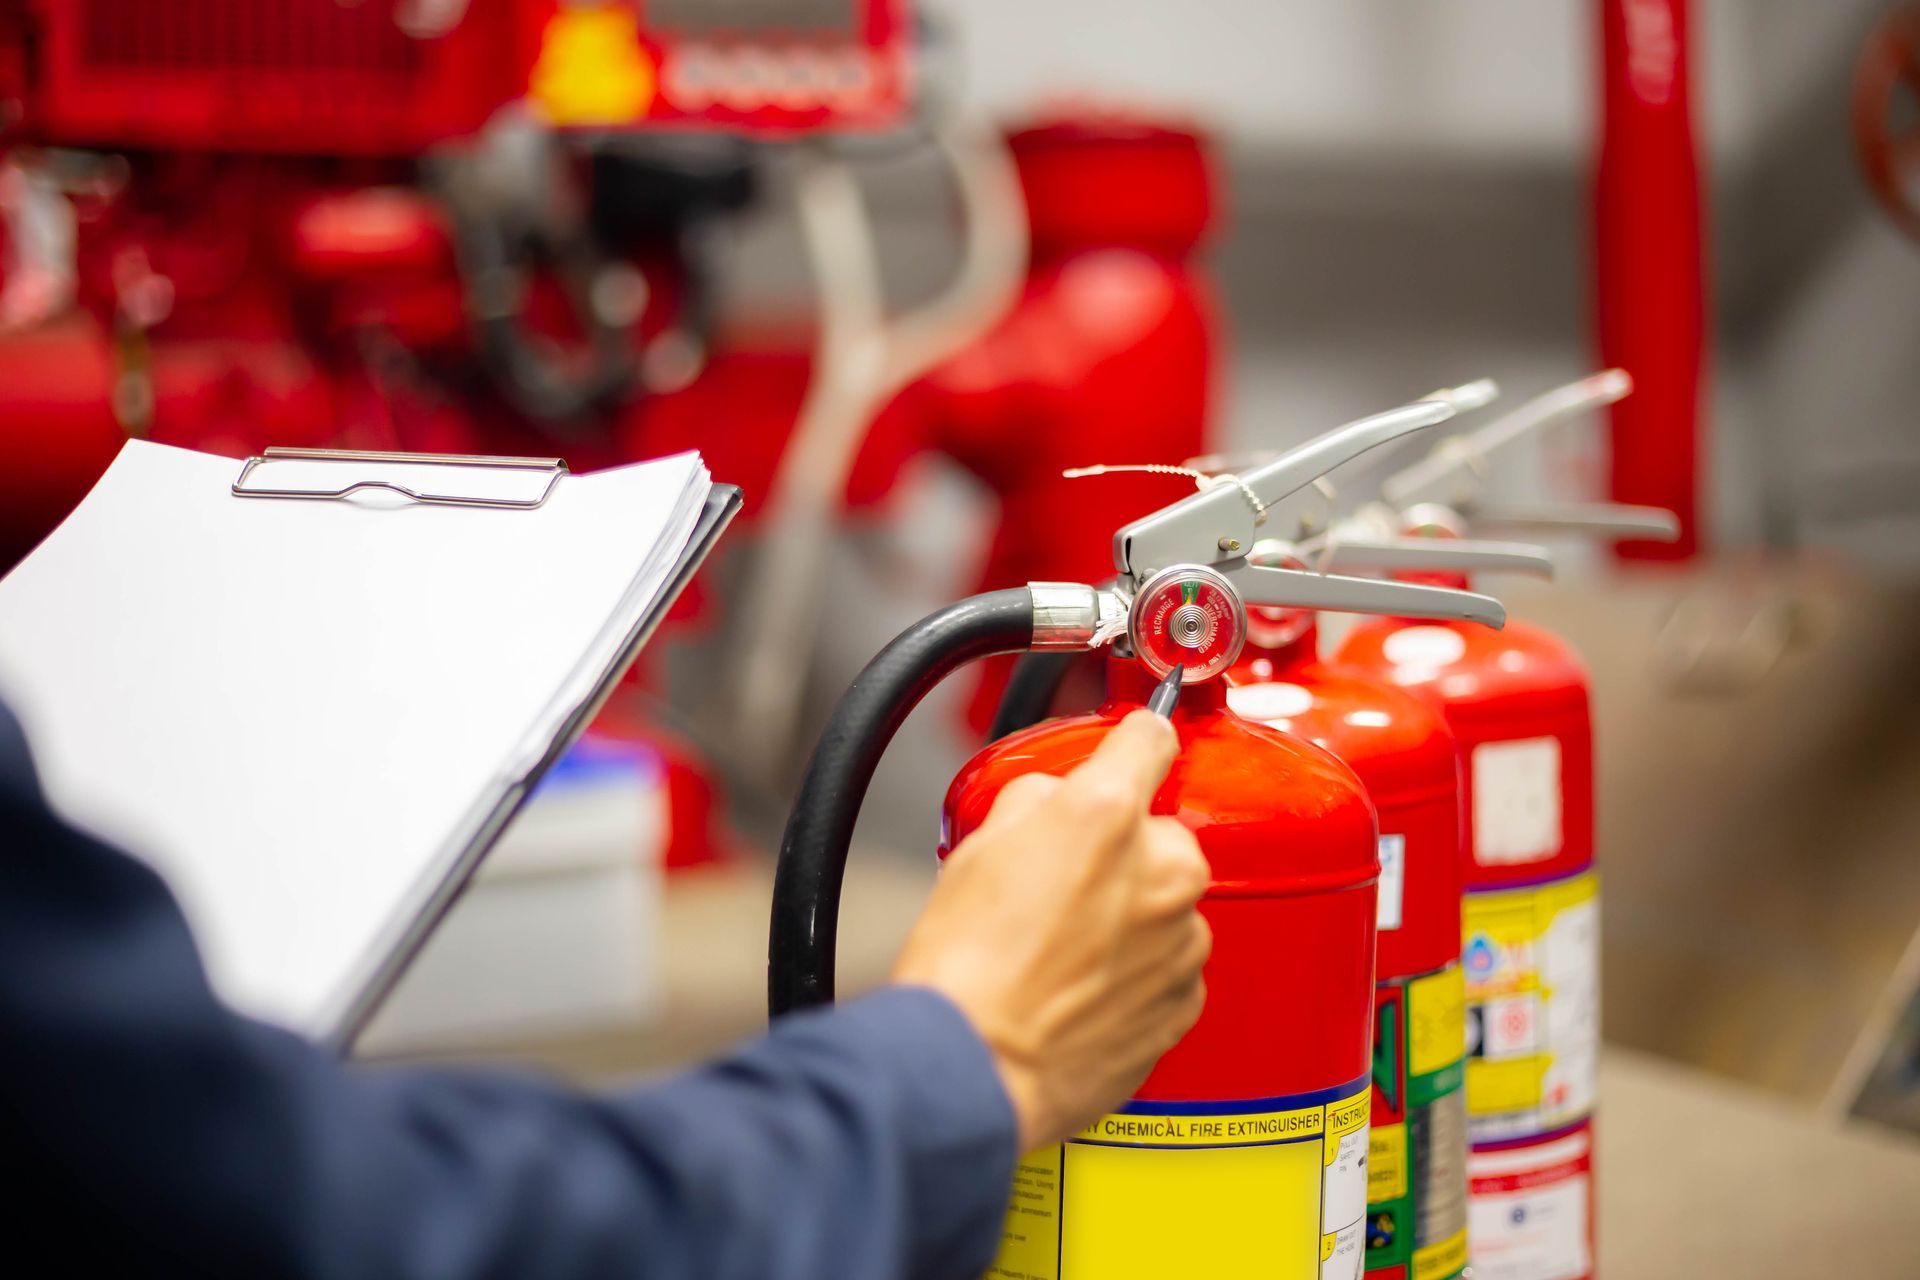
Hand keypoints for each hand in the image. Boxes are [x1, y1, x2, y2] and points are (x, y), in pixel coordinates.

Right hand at [891, 711, 1210, 1150]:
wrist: (974, 1068)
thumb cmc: (965, 968)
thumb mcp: (976, 846)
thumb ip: (1035, 800)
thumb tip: (1055, 801)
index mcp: (1108, 816)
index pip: (1150, 739)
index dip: (1134, 740)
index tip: (1135, 745)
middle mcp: (1161, 871)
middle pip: (1157, 835)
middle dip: (1116, 852)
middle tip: (1057, 886)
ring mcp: (1180, 941)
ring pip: (1163, 903)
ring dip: (1128, 915)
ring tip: (1060, 949)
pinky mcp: (1182, 1001)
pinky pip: (1167, 965)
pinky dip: (1135, 971)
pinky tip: (1080, 986)